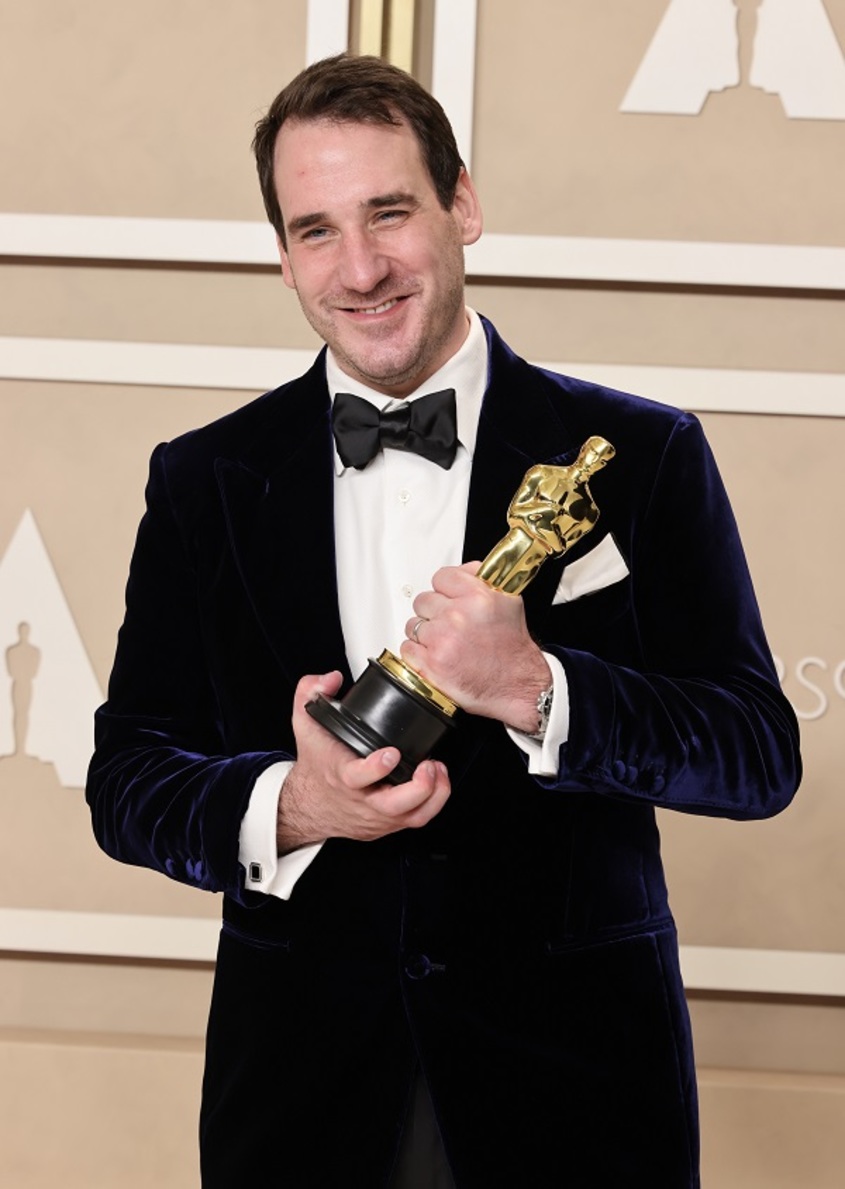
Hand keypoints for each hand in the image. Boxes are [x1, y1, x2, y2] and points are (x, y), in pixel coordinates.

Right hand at [277, 671, 450, 852]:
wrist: (310, 803)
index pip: (358, 778)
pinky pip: (416, 818)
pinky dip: (433, 801)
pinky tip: (437, 780)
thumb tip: (332, 678)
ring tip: (438, 770)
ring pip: (413, 817)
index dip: (377, 768)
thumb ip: (312, 693)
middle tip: (428, 766)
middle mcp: (362, 800)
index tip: (391, 753)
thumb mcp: (305, 723)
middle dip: (418, 788)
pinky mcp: (389, 823)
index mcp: (342, 775)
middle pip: (394, 806)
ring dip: (433, 795)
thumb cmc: (316, 764)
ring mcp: (377, 815)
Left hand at [400, 562, 550, 731]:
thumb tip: (464, 569)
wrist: (517, 685)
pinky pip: (407, 649)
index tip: (448, 598)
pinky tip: (437, 657)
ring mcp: (441, 640)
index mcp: (477, 597)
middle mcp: (457, 616)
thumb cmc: (512, 650)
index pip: (441, 577)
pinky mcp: (430, 664)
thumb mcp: (509, 602)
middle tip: (450, 626)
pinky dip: (418, 654)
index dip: (444, 589)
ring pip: (413, 625)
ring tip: (446, 644)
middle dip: (434, 613)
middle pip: (423, 601)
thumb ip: (483, 580)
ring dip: (425, 634)